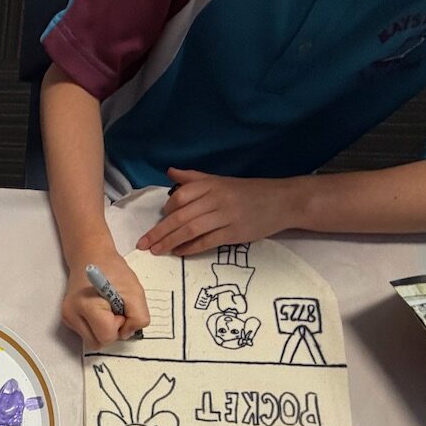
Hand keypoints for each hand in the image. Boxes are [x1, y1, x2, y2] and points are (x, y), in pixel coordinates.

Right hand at [61, 245, 149, 348]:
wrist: (90, 257)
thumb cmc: (112, 270)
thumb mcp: (135, 291)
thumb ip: (138, 317)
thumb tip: (126, 334)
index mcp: (86, 305)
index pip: (106, 336)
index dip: (119, 325)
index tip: (119, 308)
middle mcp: (71, 315)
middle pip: (98, 343)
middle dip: (112, 331)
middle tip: (114, 310)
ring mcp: (67, 318)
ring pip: (93, 342)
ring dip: (105, 330)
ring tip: (106, 310)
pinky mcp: (68, 319)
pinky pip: (88, 334)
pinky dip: (98, 327)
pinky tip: (99, 311)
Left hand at [137, 168, 300, 256]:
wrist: (282, 201)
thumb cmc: (248, 192)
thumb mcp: (220, 181)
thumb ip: (194, 178)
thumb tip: (169, 172)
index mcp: (212, 184)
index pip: (181, 196)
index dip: (167, 210)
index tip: (159, 220)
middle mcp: (217, 198)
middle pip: (181, 216)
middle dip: (159, 231)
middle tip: (142, 244)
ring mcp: (226, 216)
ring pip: (191, 230)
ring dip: (170, 242)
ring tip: (156, 251)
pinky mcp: (235, 233)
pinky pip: (208, 241)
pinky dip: (191, 248)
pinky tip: (179, 253)